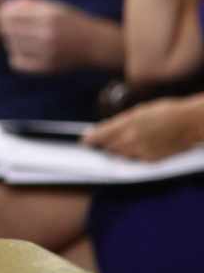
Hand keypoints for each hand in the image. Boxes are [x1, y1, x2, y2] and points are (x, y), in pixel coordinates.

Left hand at [0, 0, 96, 73]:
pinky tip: (26, 51)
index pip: (9, 14)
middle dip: (5, 27)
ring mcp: (47, 51)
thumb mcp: (53, 6)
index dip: (1, 14)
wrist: (96, 45)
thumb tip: (2, 4)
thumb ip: (29, 1)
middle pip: (7, 30)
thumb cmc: (70, 22)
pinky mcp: (46, 67)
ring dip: (11, 41)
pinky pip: (16, 62)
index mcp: (48, 14)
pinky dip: (16, 57)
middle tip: (10, 28)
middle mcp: (47, 33)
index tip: (1, 15)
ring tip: (23, 39)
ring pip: (11, 45)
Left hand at [83, 98, 200, 160]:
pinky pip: (134, 160)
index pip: (100, 135)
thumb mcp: (139, 112)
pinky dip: (131, 157)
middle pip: (108, 148)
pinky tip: (131, 151)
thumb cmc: (165, 112)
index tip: (84, 142)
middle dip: (102, 147)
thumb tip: (106, 130)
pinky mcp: (151, 159)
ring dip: (115, 152)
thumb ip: (121, 122)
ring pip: (120, 155)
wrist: (189, 122)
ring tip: (112, 149)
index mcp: (126, 123)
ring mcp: (141, 150)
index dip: (90, 140)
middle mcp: (131, 138)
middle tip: (96, 147)